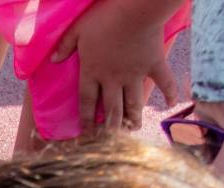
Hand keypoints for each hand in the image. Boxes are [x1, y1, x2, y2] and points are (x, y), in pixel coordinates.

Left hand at [51, 0, 180, 132]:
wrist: (136, 11)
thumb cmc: (105, 18)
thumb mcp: (78, 30)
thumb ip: (65, 46)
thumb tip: (53, 60)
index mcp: (93, 72)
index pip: (86, 102)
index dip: (86, 121)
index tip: (87, 135)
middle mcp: (113, 79)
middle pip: (111, 109)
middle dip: (110, 127)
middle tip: (111, 140)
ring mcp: (135, 74)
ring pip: (134, 103)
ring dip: (134, 118)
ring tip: (134, 129)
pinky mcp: (154, 64)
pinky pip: (164, 82)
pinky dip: (169, 93)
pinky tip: (171, 105)